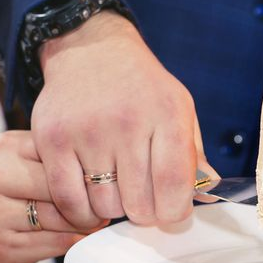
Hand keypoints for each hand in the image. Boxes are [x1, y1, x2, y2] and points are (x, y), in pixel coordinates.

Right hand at [0, 131, 94, 262]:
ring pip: (62, 216)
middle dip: (89, 201)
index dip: (88, 170)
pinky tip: (75, 239)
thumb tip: (109, 177)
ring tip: (89, 224)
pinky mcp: (3, 244)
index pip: (63, 152)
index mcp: (5, 148)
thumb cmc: (2, 203)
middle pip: (64, 185)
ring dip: (83, 224)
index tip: (100, 183)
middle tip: (101, 209)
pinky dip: (72, 242)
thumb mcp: (20, 168)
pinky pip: (55, 242)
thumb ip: (55, 164)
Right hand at [34, 12, 214, 227]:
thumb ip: (194, 156)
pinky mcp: (52, 140)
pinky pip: (69, 201)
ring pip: (104, 206)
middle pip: (139, 204)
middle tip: (142, 199)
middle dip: (145, 212)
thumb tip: (209, 197)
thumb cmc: (140, 87)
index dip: (176, 211)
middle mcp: (127, 121)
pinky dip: (82, 212)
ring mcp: (86, 131)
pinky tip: (90, 199)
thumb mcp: (178, 108)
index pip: (175, 186)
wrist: (89, 49)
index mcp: (167, 113)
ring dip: (112, 210)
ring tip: (115, 189)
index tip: (172, 211)